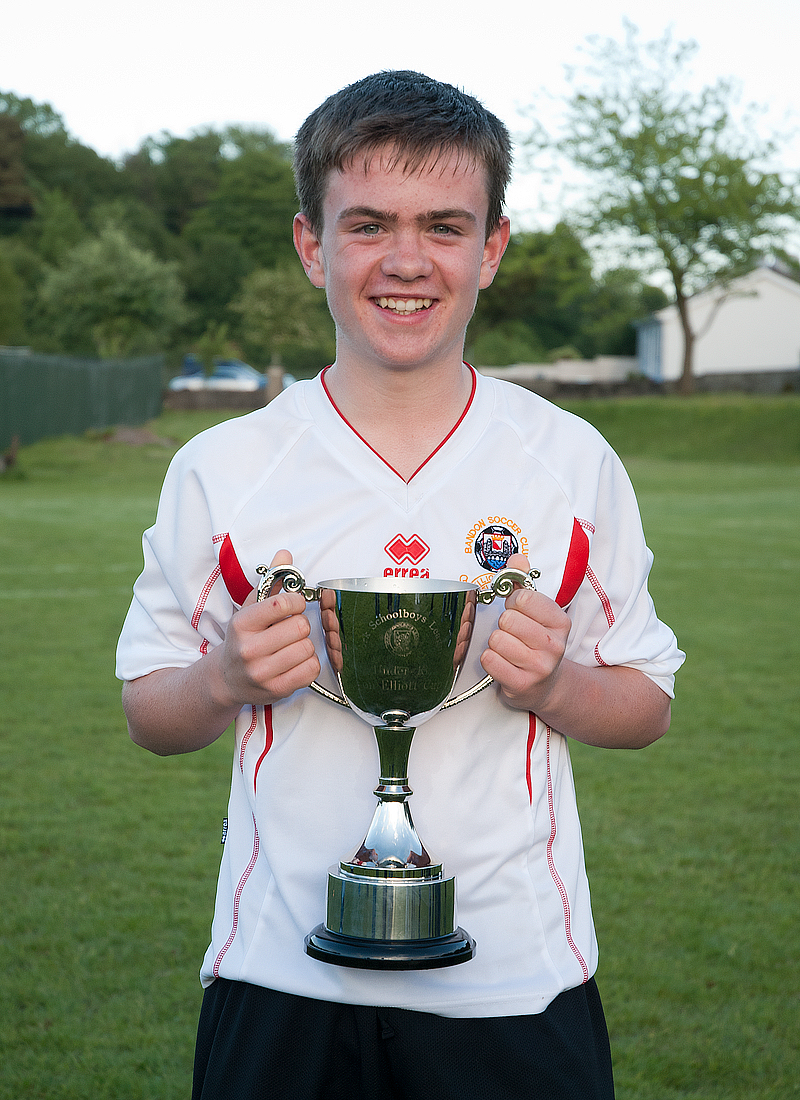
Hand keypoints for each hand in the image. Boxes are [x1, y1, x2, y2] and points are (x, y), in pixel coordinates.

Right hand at [216, 549, 319, 707]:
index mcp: (242, 624)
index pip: (282, 604)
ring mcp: (261, 672)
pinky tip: (296, 661)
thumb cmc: (243, 639)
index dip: (296, 601)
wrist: (226, 679)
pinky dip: (309, 664)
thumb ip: (269, 581)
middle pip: (300, 627)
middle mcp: (248, 649)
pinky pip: (311, 669)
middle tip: (290, 630)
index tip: (293, 606)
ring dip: (305, 645)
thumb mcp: (249, 609)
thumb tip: (285, 554)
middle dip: (301, 625)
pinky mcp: (276, 690)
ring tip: (291, 646)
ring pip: (307, 648)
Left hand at [480, 554, 570, 711]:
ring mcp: (539, 667)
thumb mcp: (538, 613)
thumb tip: (516, 559)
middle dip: (504, 625)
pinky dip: (490, 660)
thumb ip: (525, 582)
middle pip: (507, 619)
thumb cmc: (536, 643)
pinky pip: (490, 660)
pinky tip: (503, 663)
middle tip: (513, 635)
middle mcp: (554, 645)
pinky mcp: (522, 685)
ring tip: (509, 650)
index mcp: (560, 622)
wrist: (546, 686)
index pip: (524, 598)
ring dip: (496, 644)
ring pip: (496, 640)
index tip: (519, 612)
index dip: (513, 603)